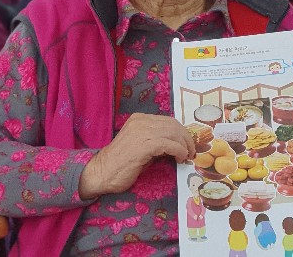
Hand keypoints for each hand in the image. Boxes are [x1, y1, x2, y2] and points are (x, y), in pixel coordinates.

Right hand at [79, 113, 193, 198]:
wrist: (101, 173)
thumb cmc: (120, 164)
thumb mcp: (140, 146)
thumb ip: (156, 141)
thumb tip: (176, 145)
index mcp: (139, 119)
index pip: (168, 121)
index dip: (181, 132)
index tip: (188, 144)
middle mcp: (141, 122)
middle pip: (173, 125)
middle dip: (186, 138)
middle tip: (191, 152)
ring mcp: (141, 132)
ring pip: (173, 133)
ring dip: (185, 145)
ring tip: (186, 156)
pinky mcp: (143, 145)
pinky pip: (169, 144)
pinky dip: (178, 151)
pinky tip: (179, 158)